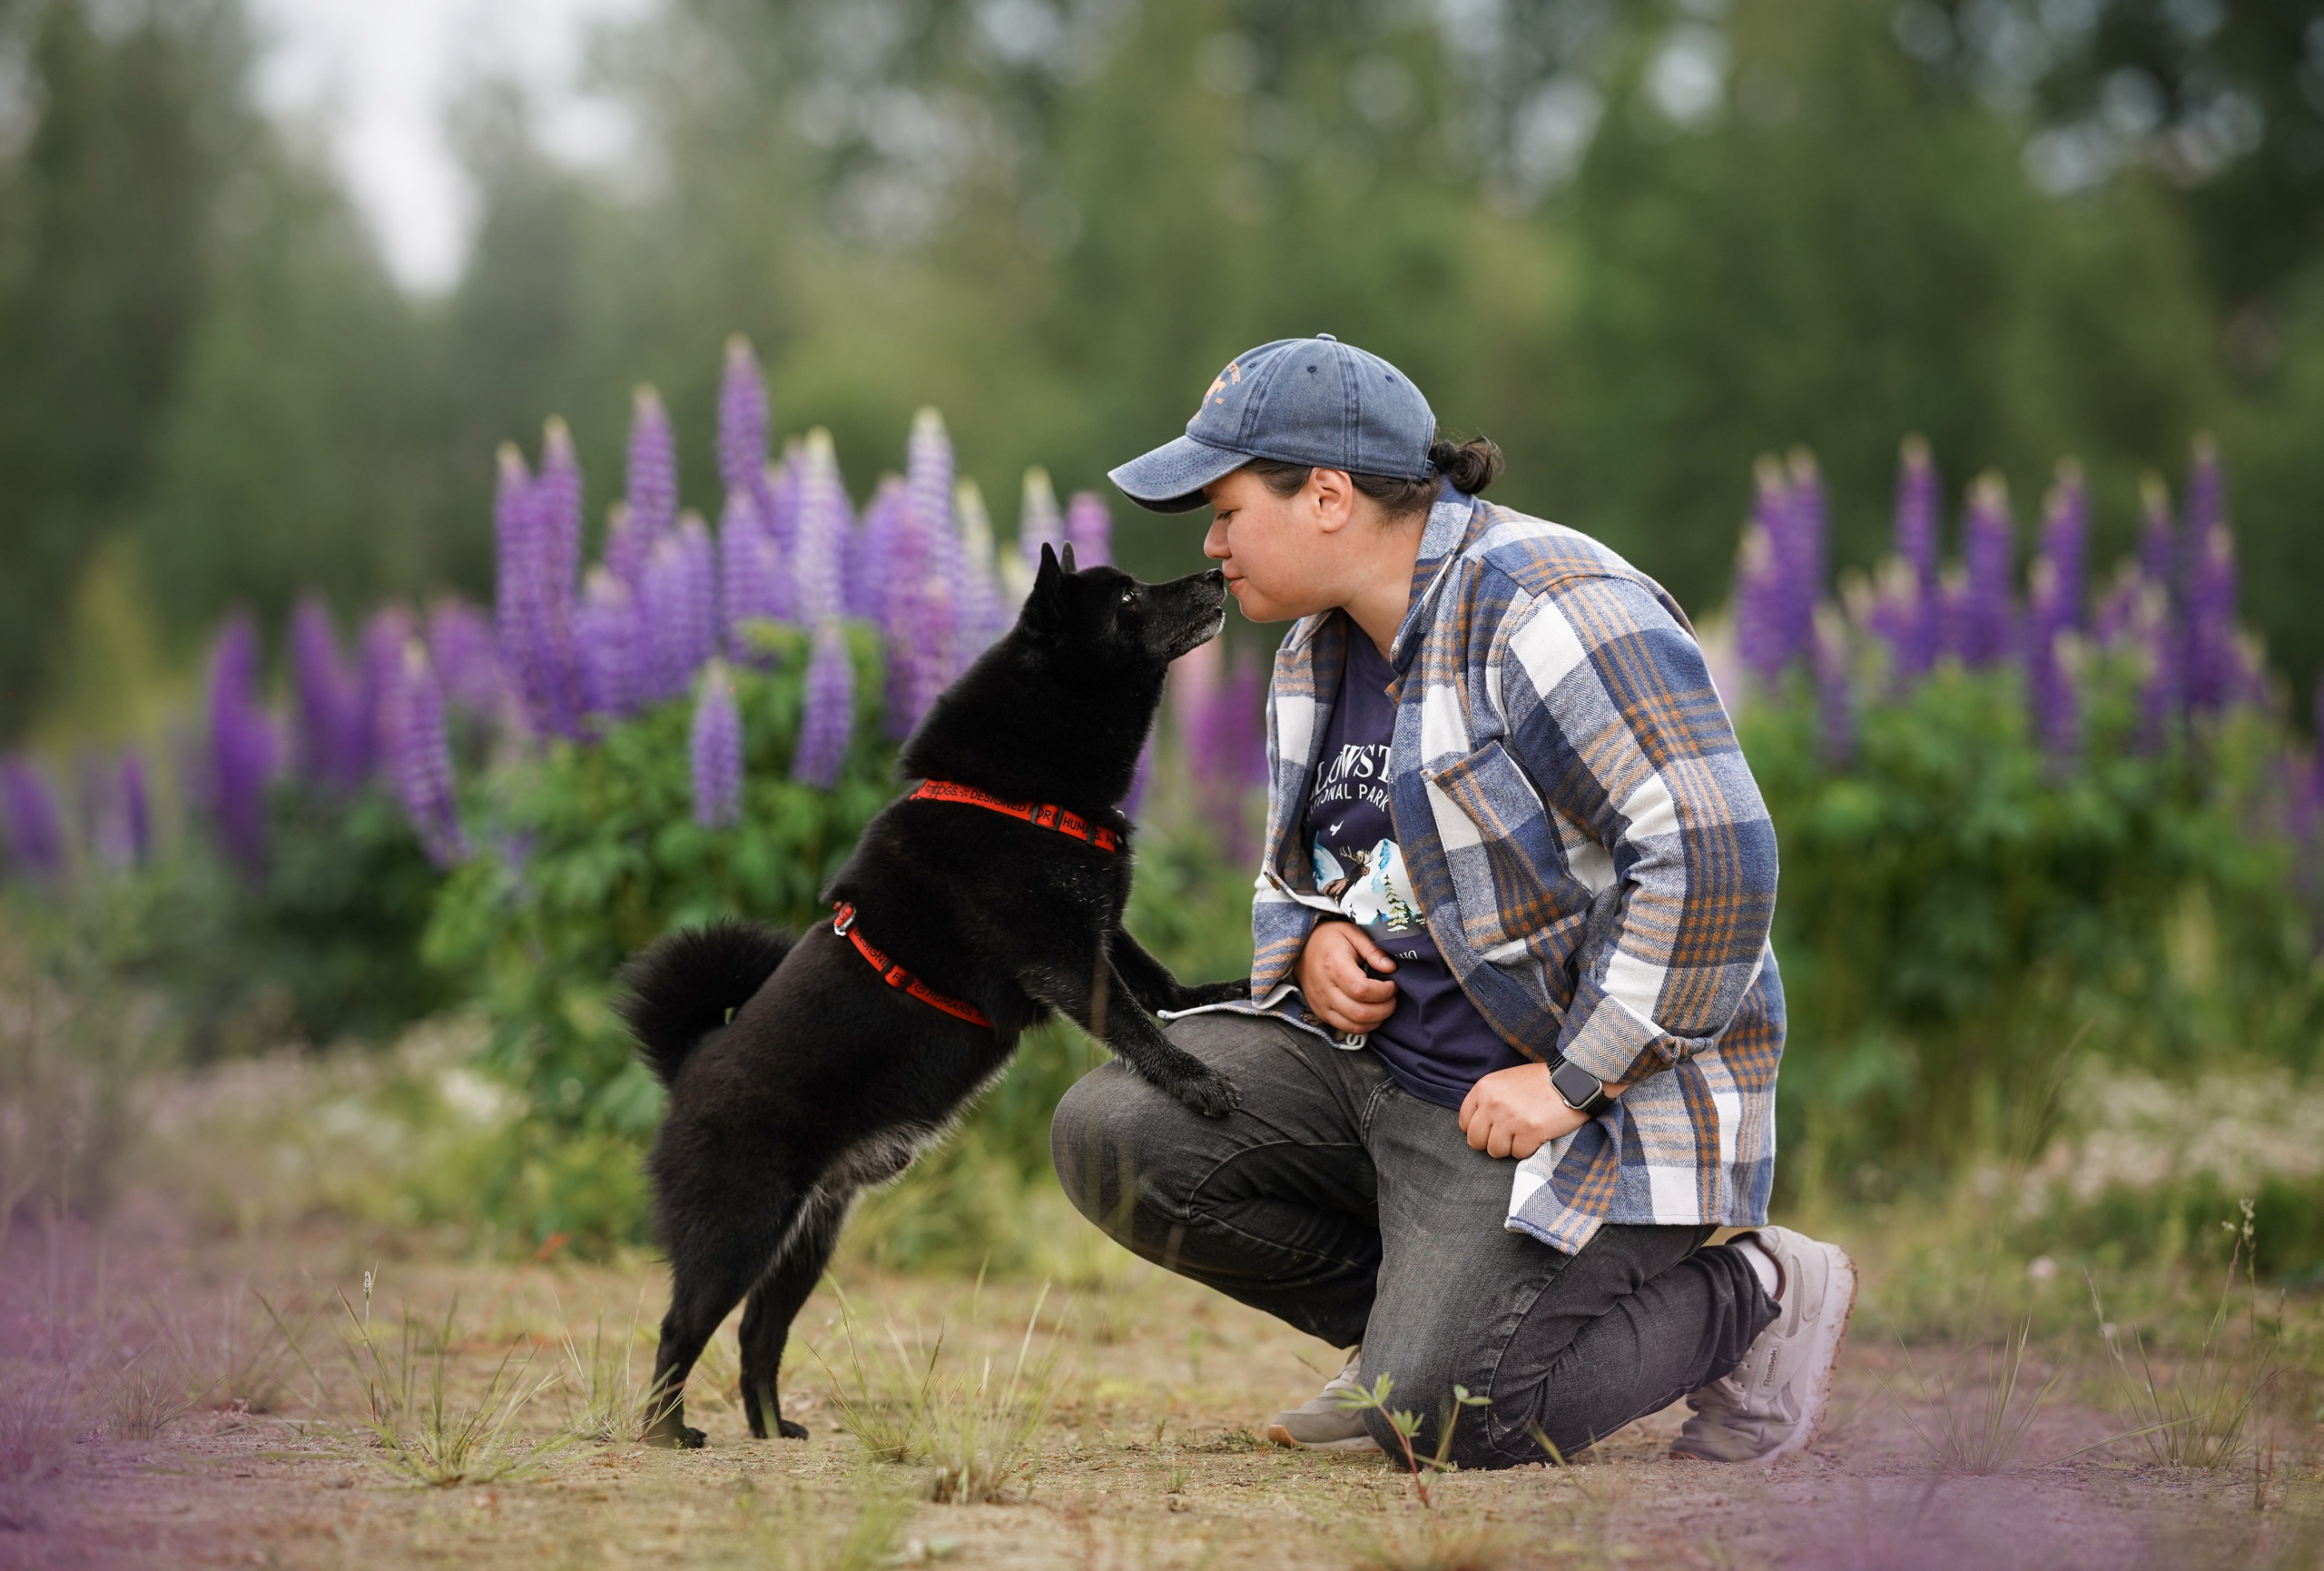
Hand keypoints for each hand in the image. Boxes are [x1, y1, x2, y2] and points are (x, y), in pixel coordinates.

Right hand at [1295, 920, 1397, 1034]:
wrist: (1302, 947)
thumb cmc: (1330, 938)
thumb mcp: (1352, 933)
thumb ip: (1373, 950)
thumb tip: (1391, 968)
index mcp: (1333, 965)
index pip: (1362, 990)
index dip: (1384, 991)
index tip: (1392, 983)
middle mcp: (1324, 989)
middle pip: (1360, 1013)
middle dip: (1385, 1008)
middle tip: (1393, 997)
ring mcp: (1320, 1004)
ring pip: (1354, 1025)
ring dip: (1376, 1020)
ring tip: (1384, 1005)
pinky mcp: (1320, 1012)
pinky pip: (1345, 1027)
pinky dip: (1363, 1025)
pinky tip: (1372, 1013)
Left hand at [1459, 1062, 1599, 1159]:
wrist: (1572, 1080)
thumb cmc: (1539, 1081)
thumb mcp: (1505, 1081)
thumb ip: (1488, 1100)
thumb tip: (1475, 1126)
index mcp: (1484, 1088)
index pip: (1464, 1122)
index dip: (1478, 1129)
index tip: (1491, 1130)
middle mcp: (1493, 1103)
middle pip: (1476, 1140)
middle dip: (1491, 1142)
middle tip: (1508, 1136)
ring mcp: (1511, 1118)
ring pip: (1496, 1150)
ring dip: (1510, 1147)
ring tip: (1524, 1133)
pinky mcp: (1531, 1131)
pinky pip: (1519, 1154)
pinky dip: (1528, 1149)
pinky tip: (1537, 1136)